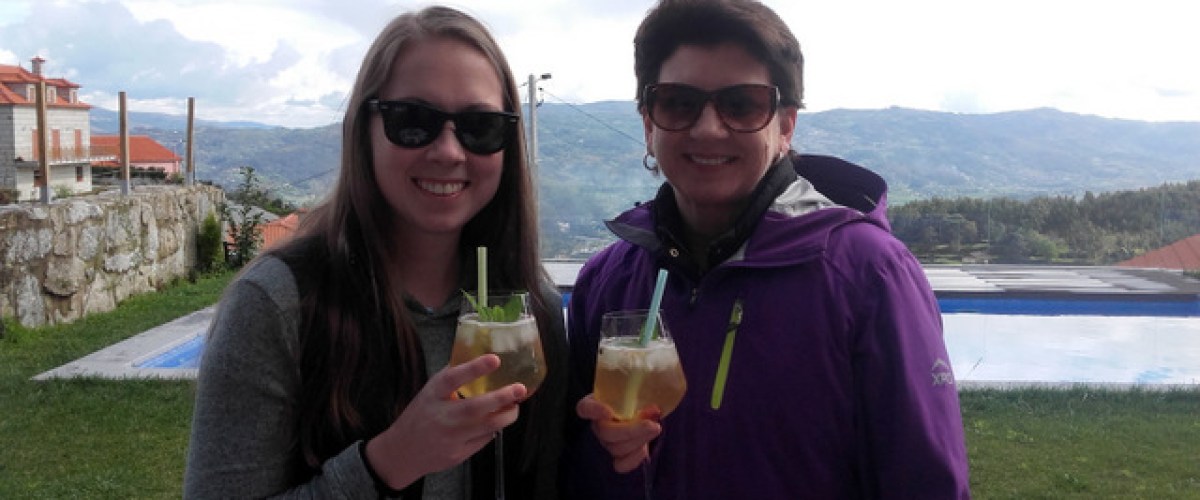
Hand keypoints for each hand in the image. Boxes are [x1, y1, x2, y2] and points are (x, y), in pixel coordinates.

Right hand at [365, 354, 526, 489]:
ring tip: (515, 405)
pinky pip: (484, 440)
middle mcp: (442, 417)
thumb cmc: (420, 415)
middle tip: (519, 388)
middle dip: (501, 397)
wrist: (402, 452)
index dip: (474, 368)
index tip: (495, 359)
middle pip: (476, 408)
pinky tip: (496, 421)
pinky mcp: (458, 455)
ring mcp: (450, 438)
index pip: (453, 378)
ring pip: (487, 427)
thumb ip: (451, 378)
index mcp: (433, 396)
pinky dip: (494, 429)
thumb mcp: (429, 392)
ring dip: (506, 415)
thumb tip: (478, 356)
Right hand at [576, 394, 662, 472]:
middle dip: (631, 431)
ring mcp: (607, 441)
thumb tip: (654, 409)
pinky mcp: (618, 455)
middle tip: (652, 425)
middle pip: (605, 433)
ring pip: (616, 448)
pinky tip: (645, 450)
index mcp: (598, 402)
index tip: (608, 412)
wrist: (645, 407)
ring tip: (655, 428)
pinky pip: (621, 465)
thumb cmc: (639, 393)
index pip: (585, 408)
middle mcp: (599, 423)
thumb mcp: (642, 387)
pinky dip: (634, 459)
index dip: (594, 411)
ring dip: (639, 440)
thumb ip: (645, 390)